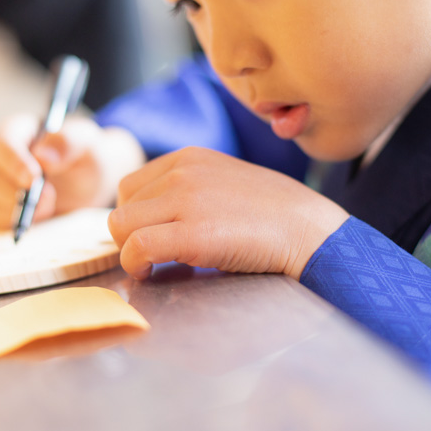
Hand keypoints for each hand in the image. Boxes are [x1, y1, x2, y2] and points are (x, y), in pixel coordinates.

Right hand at [0, 113, 145, 228]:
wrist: (89, 181)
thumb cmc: (84, 154)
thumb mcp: (86, 141)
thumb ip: (67, 142)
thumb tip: (42, 157)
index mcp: (15, 131)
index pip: (3, 144)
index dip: (15, 162)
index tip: (34, 178)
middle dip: (17, 192)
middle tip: (49, 197)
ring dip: (17, 210)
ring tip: (48, 207)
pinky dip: (13, 224)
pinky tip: (37, 217)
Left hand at [109, 147, 348, 279]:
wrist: (309, 228)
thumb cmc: (273, 213)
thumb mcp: (224, 181)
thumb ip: (189, 189)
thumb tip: (156, 217)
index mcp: (188, 157)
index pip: (130, 186)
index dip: (135, 217)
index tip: (154, 236)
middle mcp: (182, 172)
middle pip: (122, 207)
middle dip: (132, 235)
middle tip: (157, 256)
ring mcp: (186, 200)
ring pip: (121, 226)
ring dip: (131, 251)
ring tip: (157, 264)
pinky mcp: (192, 233)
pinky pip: (136, 248)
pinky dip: (135, 265)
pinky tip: (153, 272)